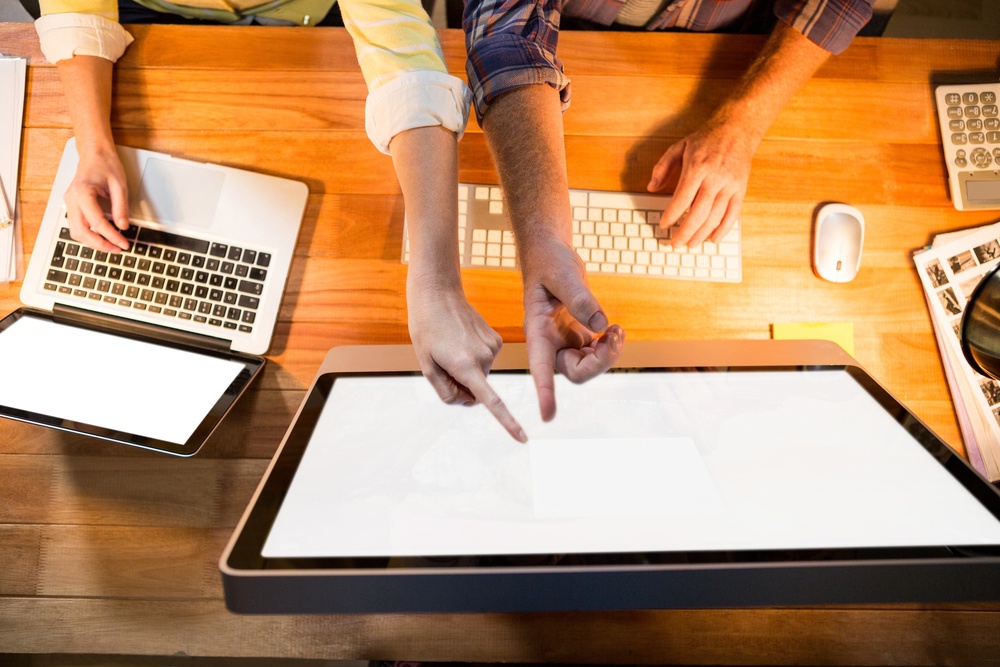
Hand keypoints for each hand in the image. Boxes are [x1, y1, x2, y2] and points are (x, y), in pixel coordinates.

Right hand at [64, 148, 130, 252]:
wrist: (94, 154)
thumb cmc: (105, 164)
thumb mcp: (119, 184)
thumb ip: (121, 206)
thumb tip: (123, 226)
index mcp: (82, 192)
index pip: (96, 222)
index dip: (111, 236)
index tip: (124, 244)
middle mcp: (71, 199)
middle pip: (81, 231)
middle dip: (100, 244)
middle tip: (118, 249)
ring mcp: (69, 203)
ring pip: (76, 232)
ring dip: (93, 242)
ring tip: (112, 246)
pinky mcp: (72, 206)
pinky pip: (77, 226)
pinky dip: (88, 236)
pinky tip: (103, 238)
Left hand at [407, 279, 526, 442]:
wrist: (438, 295)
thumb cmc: (426, 331)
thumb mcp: (427, 367)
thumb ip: (447, 392)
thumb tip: (469, 402)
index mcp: (465, 366)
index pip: (491, 401)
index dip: (507, 423)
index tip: (522, 438)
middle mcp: (484, 358)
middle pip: (476, 388)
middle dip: (462, 383)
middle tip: (443, 360)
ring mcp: (493, 347)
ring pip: (481, 373)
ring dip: (467, 367)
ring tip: (451, 345)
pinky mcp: (496, 339)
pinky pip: (485, 359)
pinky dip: (474, 356)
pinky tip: (461, 339)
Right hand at [520, 235, 624, 421]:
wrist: (550, 255)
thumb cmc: (550, 262)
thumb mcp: (564, 275)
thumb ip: (579, 298)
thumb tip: (600, 324)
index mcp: (537, 331)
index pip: (540, 367)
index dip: (545, 392)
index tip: (547, 416)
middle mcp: (549, 343)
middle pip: (574, 373)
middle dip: (600, 362)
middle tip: (615, 335)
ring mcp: (565, 341)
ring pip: (588, 367)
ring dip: (609, 355)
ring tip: (618, 330)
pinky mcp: (578, 336)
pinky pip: (596, 354)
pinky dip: (610, 346)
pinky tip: (614, 330)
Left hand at [646, 117, 755, 247]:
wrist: (738, 129)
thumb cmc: (707, 139)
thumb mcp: (679, 147)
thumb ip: (662, 167)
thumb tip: (651, 187)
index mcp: (698, 168)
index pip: (682, 199)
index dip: (672, 215)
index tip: (664, 225)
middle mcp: (715, 178)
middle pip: (698, 213)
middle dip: (685, 231)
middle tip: (675, 243)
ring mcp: (729, 186)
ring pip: (715, 217)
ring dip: (701, 234)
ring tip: (691, 244)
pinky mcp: (740, 190)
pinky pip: (733, 214)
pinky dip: (723, 229)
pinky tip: (713, 239)